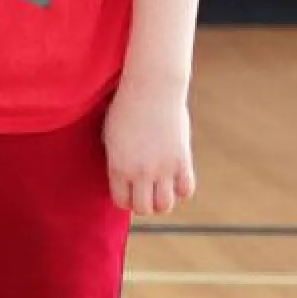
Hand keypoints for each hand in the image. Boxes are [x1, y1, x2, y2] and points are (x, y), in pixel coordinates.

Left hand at [104, 74, 196, 216]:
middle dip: (143, 204)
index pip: (121, 201)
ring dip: (162, 202)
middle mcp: (140, 172)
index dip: (125, 199)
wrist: (151, 89)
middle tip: (145, 192)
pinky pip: (186, 190)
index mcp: (118, 166)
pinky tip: (176, 178)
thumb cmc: (126, 108)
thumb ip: (116, 160)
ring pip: (165, 205)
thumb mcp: (110, 136)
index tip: (129, 191)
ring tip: (160, 189)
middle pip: (144, 208)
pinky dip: (181, 190)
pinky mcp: (182, 160)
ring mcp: (163, 168)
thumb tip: (122, 178)